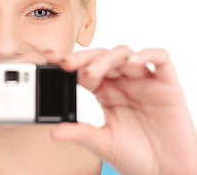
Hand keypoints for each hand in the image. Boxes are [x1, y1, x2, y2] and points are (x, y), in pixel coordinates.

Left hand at [46, 45, 196, 174]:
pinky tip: (132, 62)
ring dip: (106, 59)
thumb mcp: (101, 143)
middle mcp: (122, 83)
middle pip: (101, 58)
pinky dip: (147, 55)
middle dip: (83, 59)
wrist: (165, 172)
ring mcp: (144, 82)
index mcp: (105, 92)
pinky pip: (160, 59)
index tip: (50, 59)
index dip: (69, 63)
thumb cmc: (134, 156)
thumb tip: (51, 131)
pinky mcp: (166, 85)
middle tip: (67, 64)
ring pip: (124, 55)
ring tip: (93, 72)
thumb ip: (79, 133)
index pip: (84, 70)